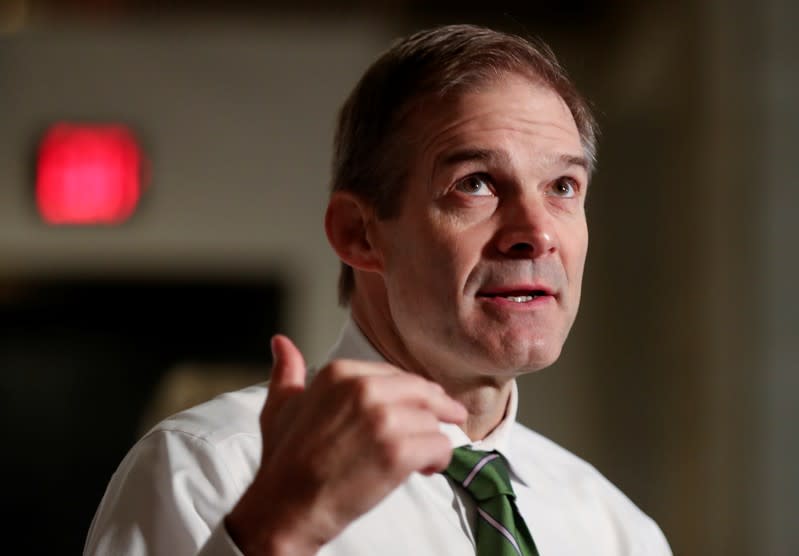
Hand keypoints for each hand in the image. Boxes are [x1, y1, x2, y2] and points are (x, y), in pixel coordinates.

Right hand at [226, 334, 466, 555]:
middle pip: (423, 392)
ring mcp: (383, 420)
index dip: (410, 393)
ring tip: (421, 458)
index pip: (396, 375)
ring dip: (431, 440)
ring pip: (433, 421)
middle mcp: (363, 389)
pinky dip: (438, 460)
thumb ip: (287, 371)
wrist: (285, 507)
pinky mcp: (398, 453)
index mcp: (339, 373)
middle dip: (438, 409)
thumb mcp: (280, 406)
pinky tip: (425, 469)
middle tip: (448, 421)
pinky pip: (440, 446)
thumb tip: (281, 342)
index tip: (415, 407)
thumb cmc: (283, 461)